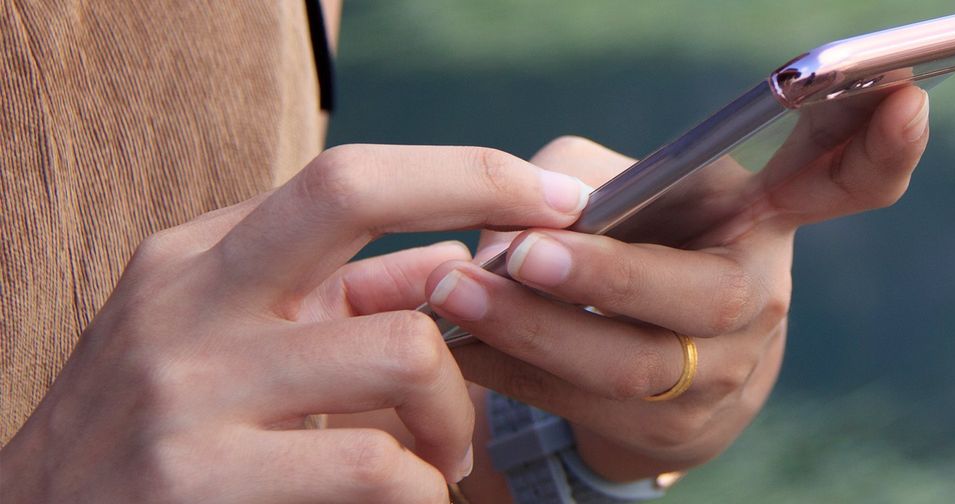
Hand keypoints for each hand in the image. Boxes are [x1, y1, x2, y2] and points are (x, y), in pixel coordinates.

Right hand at [0, 145, 593, 502]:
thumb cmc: (162, 440)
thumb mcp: (230, 348)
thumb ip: (334, 306)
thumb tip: (457, 267)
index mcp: (199, 259)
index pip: (346, 176)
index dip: (465, 173)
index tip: (554, 195)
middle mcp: (187, 301)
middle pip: (350, 193)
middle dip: (476, 201)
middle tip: (540, 278)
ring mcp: (188, 388)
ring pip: (402, 349)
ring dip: (457, 414)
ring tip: (443, 458)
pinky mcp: (200, 479)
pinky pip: (376, 464)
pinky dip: (423, 490)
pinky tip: (410, 502)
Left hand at [428, 86, 931, 479]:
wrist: (652, 379)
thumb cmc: (637, 246)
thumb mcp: (628, 191)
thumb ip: (580, 180)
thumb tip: (521, 220)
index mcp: (769, 220)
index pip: (847, 182)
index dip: (882, 146)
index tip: (904, 94)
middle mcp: (760, 300)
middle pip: (703, 297)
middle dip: (606, 276)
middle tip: (522, 253)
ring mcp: (724, 378)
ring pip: (630, 364)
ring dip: (532, 330)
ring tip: (456, 295)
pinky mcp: (672, 436)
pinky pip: (581, 406)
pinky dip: (510, 372)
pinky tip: (456, 345)